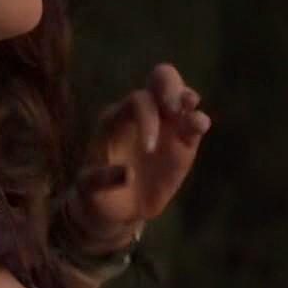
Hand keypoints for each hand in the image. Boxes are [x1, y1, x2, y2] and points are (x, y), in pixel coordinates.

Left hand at [69, 63, 211, 251]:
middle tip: (174, 108)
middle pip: (161, 78)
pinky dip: (199, 121)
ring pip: (182, 95)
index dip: (148, 118)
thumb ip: (102, 180)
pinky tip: (199, 126)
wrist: (116, 209)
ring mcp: (165, 125)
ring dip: (188, 99)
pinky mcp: (183, 142)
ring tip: (191, 116)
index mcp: (116, 118)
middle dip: (171, 86)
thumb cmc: (96, 193)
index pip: (137, 101)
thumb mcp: (89, 189)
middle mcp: (142, 114)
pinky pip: (194, 123)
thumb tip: (128, 174)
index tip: (149, 149)